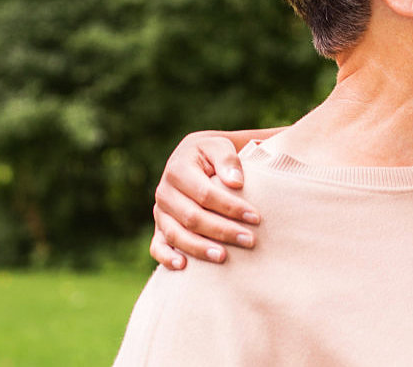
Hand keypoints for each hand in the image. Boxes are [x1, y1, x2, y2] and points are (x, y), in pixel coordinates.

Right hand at [148, 129, 274, 268]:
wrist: (195, 159)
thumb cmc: (213, 155)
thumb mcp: (220, 146)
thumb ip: (228, 159)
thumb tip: (235, 183)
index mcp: (178, 169)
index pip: (205, 194)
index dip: (230, 207)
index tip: (255, 217)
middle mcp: (164, 192)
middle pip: (192, 217)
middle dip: (222, 231)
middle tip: (249, 241)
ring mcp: (160, 212)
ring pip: (176, 234)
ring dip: (199, 248)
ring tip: (223, 257)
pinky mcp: (159, 228)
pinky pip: (157, 246)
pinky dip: (166, 257)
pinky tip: (183, 266)